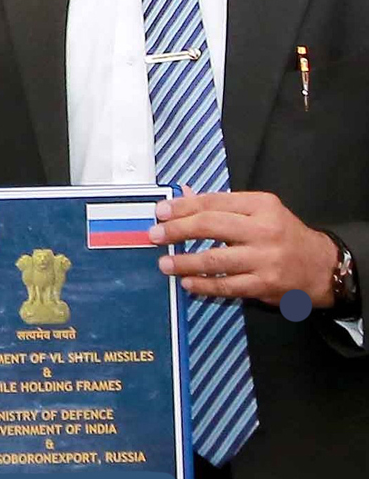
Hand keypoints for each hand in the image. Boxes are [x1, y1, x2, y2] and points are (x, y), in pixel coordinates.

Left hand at [152, 191, 340, 307]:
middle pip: (211, 226)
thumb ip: (222, 205)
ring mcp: (265, 258)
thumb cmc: (284, 235)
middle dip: (178, 230)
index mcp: (261, 205)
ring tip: (165, 262)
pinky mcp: (265, 284)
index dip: (182, 207)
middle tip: (155, 235)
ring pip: (215, 259)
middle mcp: (264, 229)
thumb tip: (182, 194)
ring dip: (185, 261)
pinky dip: (203, 285)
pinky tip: (188, 283)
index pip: (213, 202)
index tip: (160, 212)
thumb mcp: (260, 211)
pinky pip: (227, 285)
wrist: (322, 266)